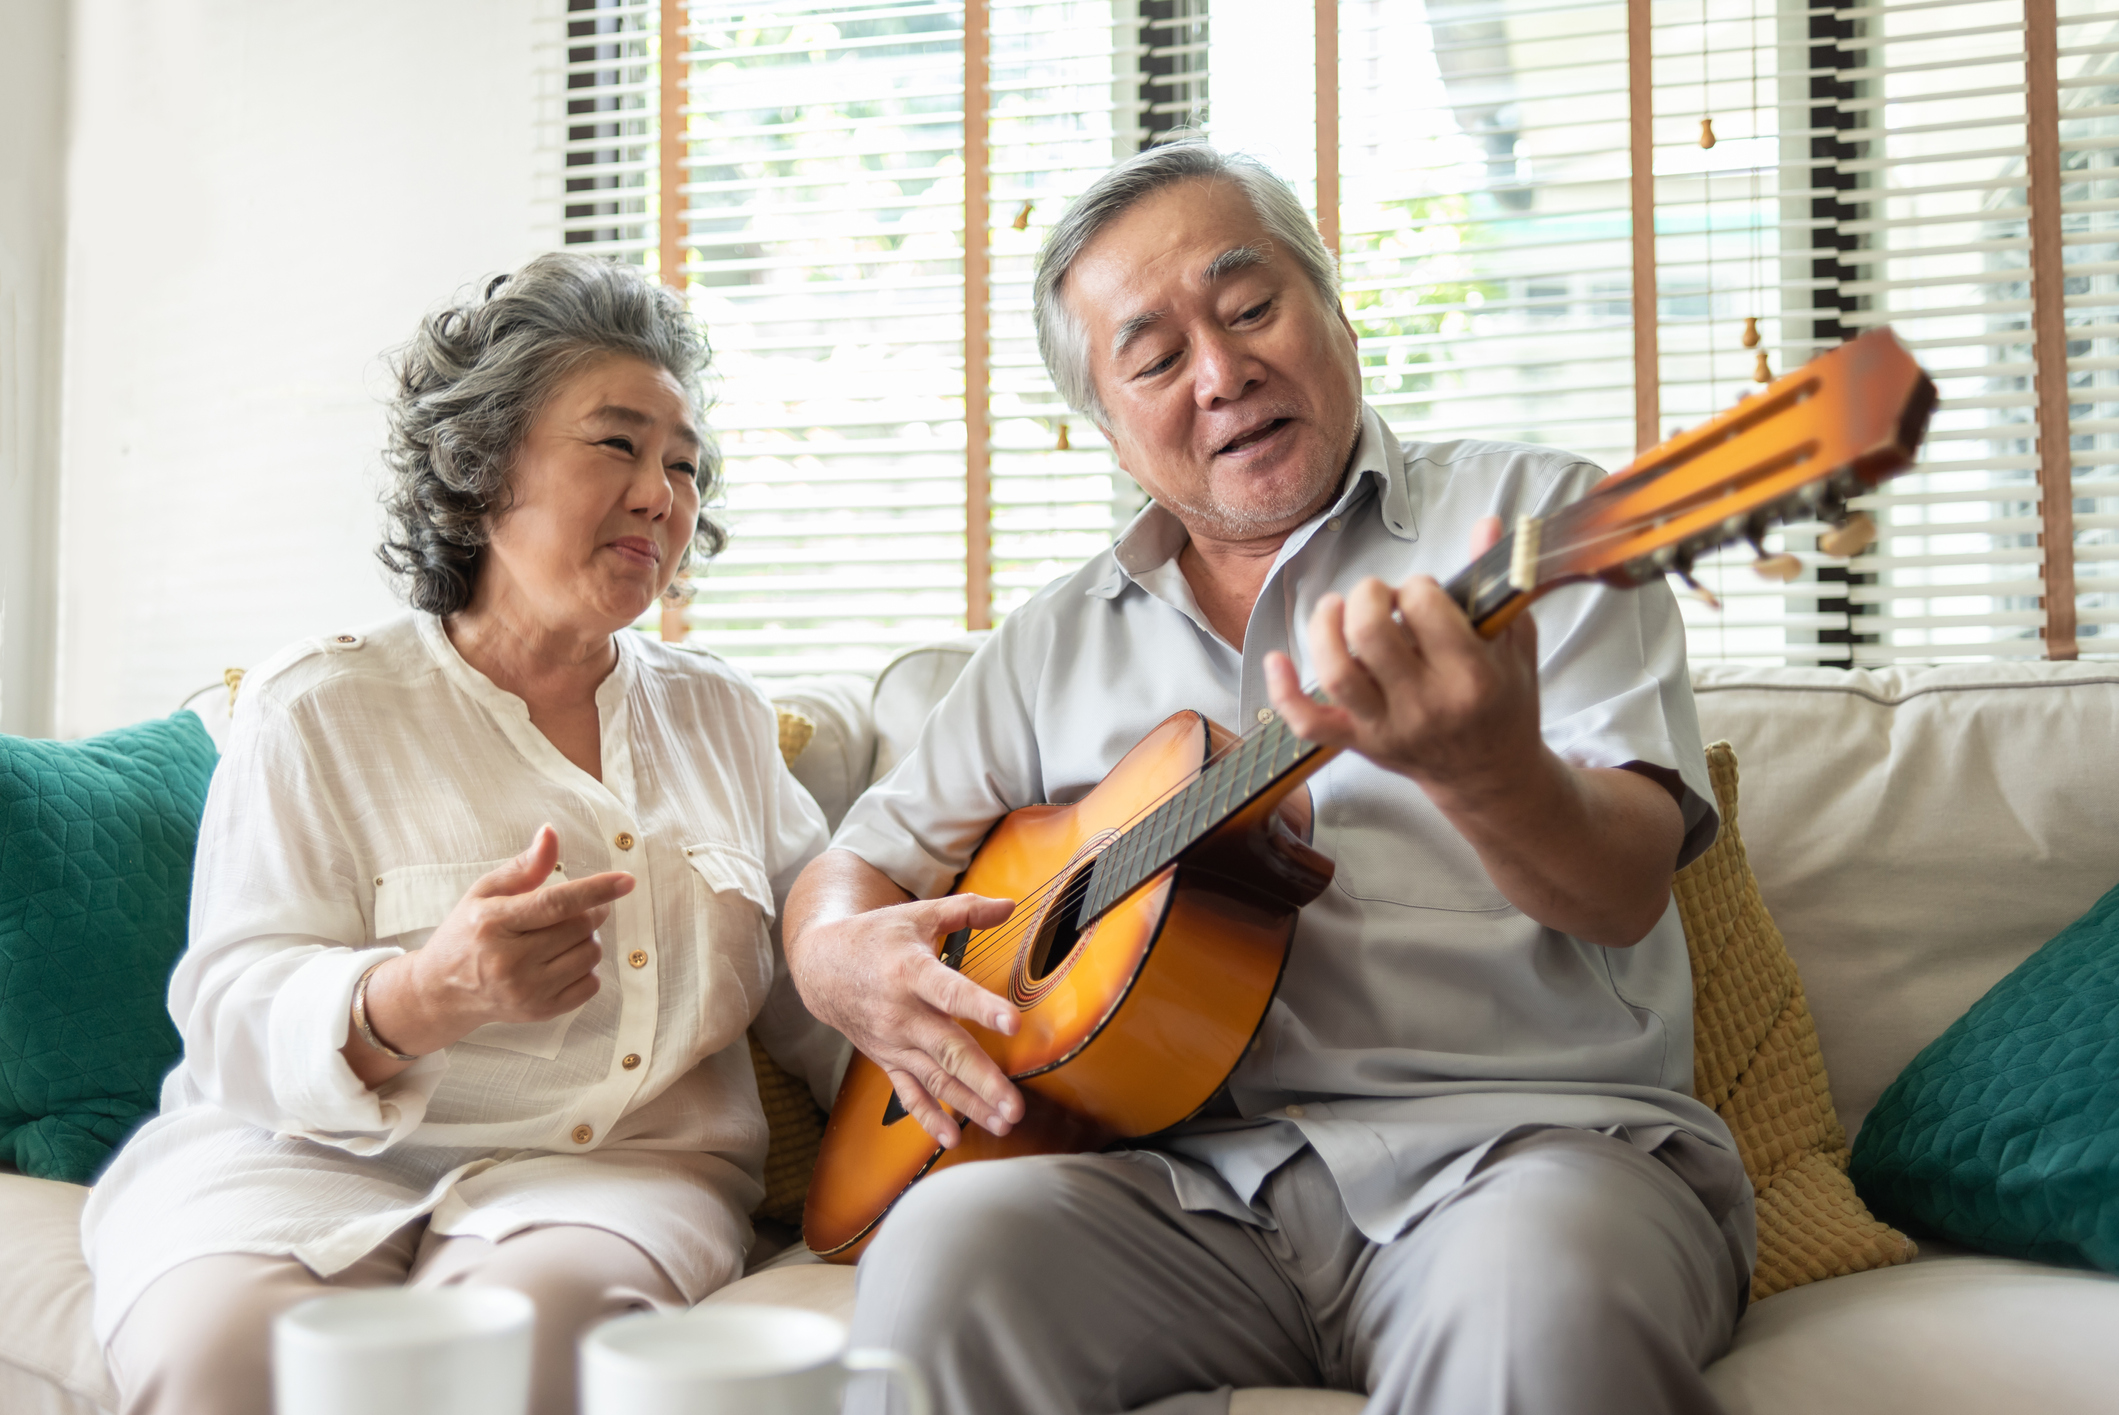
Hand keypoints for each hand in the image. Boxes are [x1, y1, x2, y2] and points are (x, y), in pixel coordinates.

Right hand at [356, 826, 633, 1066]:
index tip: (626, 881)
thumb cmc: (468, 932)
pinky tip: (561, 961)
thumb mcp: (485, 892)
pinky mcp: (540, 1012)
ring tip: (561, 936)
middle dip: (590, 910)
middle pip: (580, 927)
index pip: (554, 904)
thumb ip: (524, 866)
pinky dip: (586, 967)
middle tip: (576, 907)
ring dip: (587, 939)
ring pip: (590, 954)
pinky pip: (591, 984)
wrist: (442, 990)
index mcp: (493, 923)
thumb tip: (550, 833)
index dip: (594, 890)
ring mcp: (525, 991)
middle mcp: (508, 961)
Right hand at [785, 858, 1022, 1148]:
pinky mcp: (886, 1059)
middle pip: (947, 1049)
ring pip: (935, 1078)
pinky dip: (929, 1117)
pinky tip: (953, 1137)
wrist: (821, 967)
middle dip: (984, 1080)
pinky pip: (908, 1093)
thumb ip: (966, 911)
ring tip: (1003, 1123)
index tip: (1014, 1022)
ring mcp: (893, 1041)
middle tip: (1016, 1106)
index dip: (982, 1006)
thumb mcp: (917, 915)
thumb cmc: (875, 937)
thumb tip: (1010, 904)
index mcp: (911, 972)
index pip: (951, 992)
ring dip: (969, 1104)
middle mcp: (902, 1013)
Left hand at [1264, 516, 1540, 806]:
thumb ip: (1497, 584)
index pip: (1425, 608)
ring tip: (1335, 607)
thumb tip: (1488, 524)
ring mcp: (1388, 727)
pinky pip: (1309, 723)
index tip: (1422, 593)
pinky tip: (1275, 659)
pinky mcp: (1360, 743)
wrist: (1491, 775)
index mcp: (1472, 677)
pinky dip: (1283, 692)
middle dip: (1367, 596)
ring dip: (1325, 627)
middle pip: (1371, 634)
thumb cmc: (1504, 702)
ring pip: (1336, 672)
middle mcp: (1427, 705)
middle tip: (1377, 595)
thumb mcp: (1516, 642)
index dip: (1417, 586)